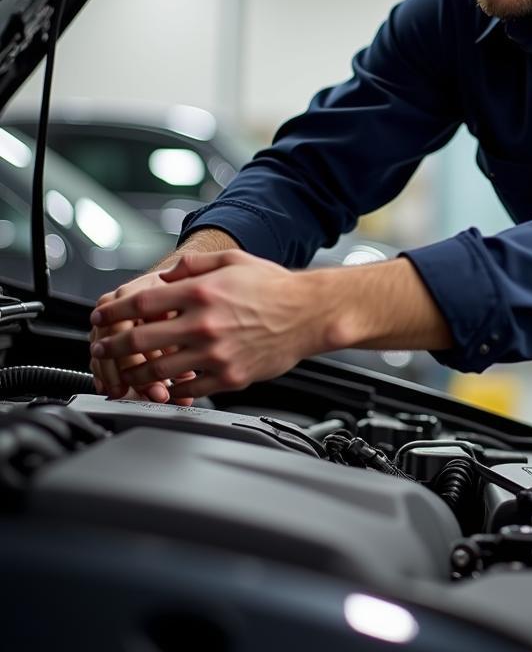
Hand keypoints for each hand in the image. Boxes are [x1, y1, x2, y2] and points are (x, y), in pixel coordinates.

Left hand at [89, 251, 325, 399]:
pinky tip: (166, 387)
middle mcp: (204, 324)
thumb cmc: (276, 288)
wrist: (310, 314)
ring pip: (158, 372)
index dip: (113, 312)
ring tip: (128, 374)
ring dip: (136, 374)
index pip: (140, 303)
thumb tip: (167, 275)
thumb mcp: (234, 261)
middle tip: (103, 350)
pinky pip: (189, 390)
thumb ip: (195, 265)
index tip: (102, 317)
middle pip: (140, 341)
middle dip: (113, 347)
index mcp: (202, 293)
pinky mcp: (229, 377)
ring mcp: (215, 354)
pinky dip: (172, 390)